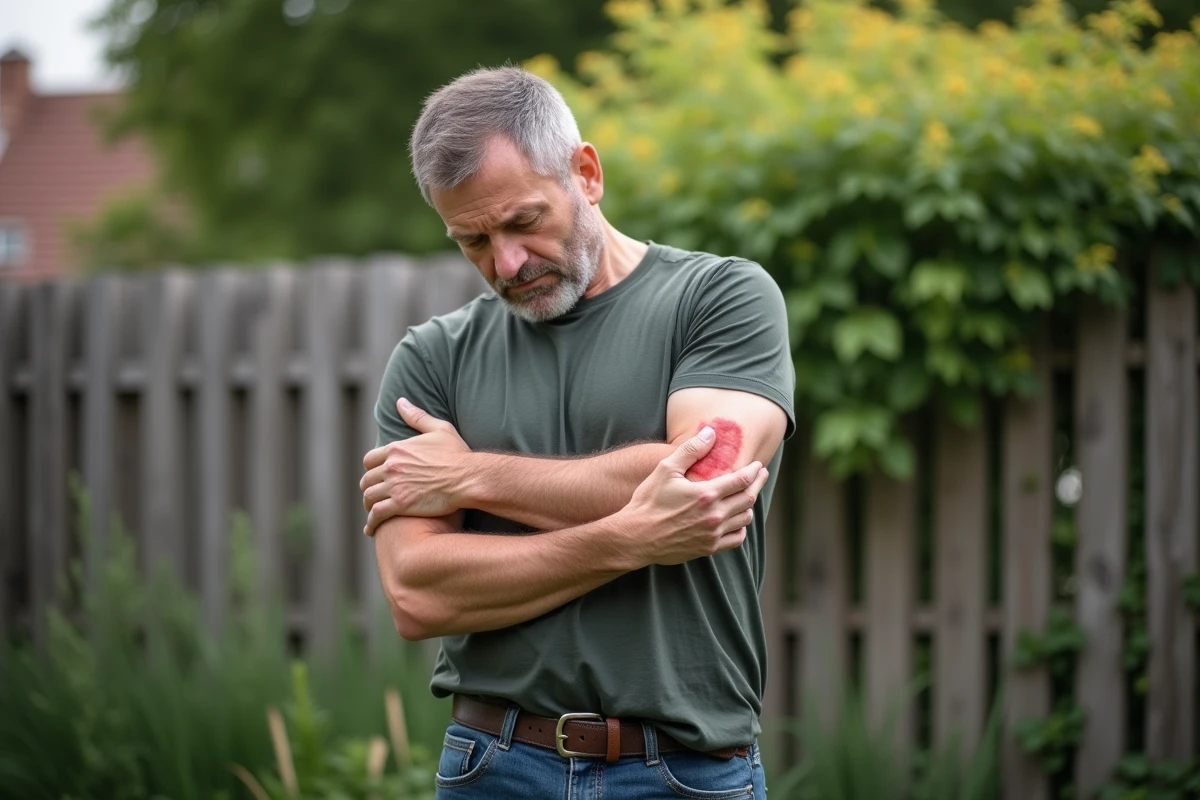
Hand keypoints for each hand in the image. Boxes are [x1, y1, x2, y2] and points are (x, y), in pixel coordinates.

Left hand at [360, 398, 470, 535]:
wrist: (468, 477)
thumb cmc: (457, 454)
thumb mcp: (439, 429)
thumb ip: (417, 416)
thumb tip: (401, 402)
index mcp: (397, 449)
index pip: (370, 460)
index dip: (371, 469)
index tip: (375, 475)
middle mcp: (391, 467)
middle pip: (367, 479)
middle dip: (369, 487)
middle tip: (373, 494)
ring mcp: (394, 486)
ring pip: (369, 497)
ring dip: (368, 505)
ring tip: (372, 511)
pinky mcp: (400, 505)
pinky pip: (376, 515)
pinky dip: (371, 522)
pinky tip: (371, 528)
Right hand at [618, 426, 768, 565]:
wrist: (636, 537)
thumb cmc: (648, 501)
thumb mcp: (666, 469)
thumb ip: (691, 451)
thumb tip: (711, 433)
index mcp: (706, 494)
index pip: (741, 480)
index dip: (753, 471)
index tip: (757, 465)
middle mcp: (714, 515)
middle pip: (749, 498)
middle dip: (758, 484)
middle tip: (761, 475)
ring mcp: (713, 534)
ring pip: (745, 518)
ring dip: (749, 505)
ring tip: (748, 496)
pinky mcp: (708, 548)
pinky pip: (736, 539)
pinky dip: (741, 528)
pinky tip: (737, 521)